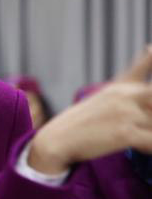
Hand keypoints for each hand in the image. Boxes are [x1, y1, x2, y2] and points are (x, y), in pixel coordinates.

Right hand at [28, 46, 151, 173]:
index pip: (146, 63)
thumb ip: (131, 84)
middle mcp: (126, 95)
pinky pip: (151, 141)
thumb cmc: (82, 121)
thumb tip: (150, 50)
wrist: (57, 139)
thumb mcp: (105, 97)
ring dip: (149, 133)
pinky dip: (149, 147)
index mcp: (122, 86)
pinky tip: (139, 148)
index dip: (150, 56)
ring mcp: (126, 112)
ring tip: (137, 138)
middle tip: (143, 120)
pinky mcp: (125, 132)